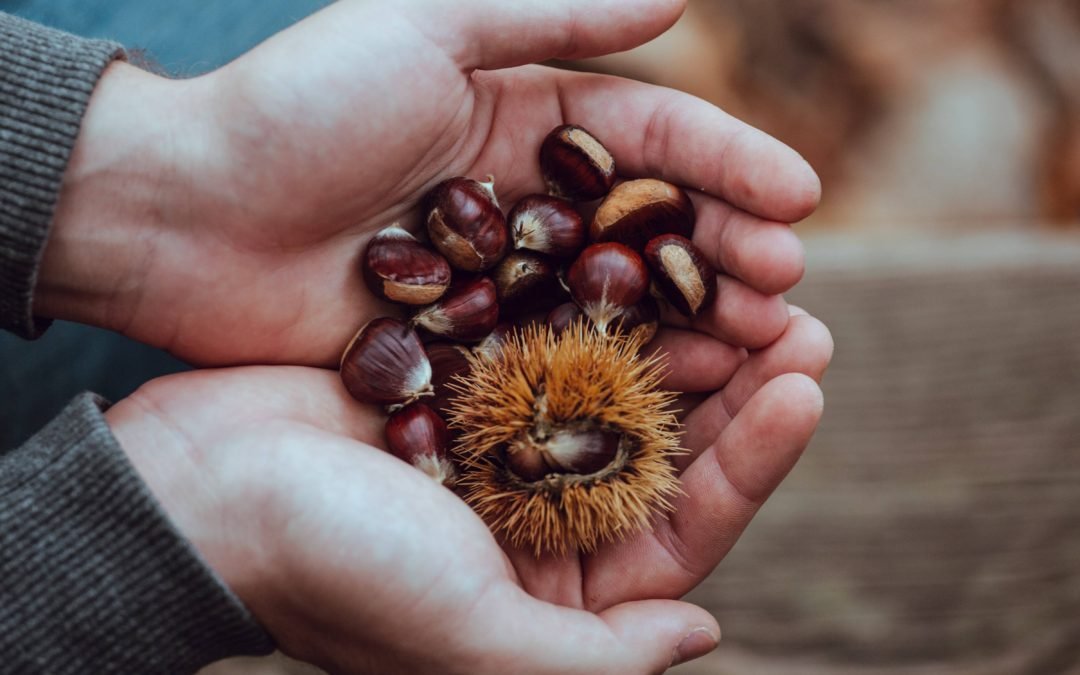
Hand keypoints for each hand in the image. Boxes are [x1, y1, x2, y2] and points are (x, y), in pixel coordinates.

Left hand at [38, 0, 817, 366]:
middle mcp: (525, 202)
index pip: (652, 138)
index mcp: (523, 117)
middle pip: (649, 228)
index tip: (799, 202)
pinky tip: (672, 394)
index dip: (729, 164)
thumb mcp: (425, 26)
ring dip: (691, 321)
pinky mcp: (463, 348)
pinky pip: (555, 357)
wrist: (183, 215)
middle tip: (789, 291)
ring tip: (758, 345)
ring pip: (617, 300)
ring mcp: (499, 281)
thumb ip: (551, 14)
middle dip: (727, 252)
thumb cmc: (297, 110)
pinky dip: (615, 372)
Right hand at [104, 307, 830, 673]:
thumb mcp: (468, 635)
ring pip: (618, 390)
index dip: (751, 463)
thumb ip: (591, 659)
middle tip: (800, 318)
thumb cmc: (328, 568)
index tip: (805, 386)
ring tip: (745, 279)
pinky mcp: (462, 384)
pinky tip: (645, 259)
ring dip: (681, 339)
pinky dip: (601, 306)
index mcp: (548, 594)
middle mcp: (535, 522)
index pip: (679, 530)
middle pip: (662, 454)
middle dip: (736, 391)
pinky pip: (553, 341)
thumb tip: (703, 635)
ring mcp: (499, 447)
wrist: (195, 486)